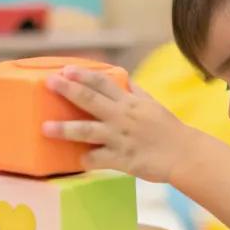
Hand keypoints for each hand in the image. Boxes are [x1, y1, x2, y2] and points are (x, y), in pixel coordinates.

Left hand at [42, 66, 190, 181]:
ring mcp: (120, 138)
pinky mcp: (122, 159)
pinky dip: (85, 160)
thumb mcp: (152, 104)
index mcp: (129, 102)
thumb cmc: (169, 129)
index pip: (103, 82)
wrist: (185, 154)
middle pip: (90, 100)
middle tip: (49, 83)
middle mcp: (122, 117)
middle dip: (68, 90)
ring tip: (45, 128)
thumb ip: (135, 92)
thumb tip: (123, 79)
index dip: (83, 75)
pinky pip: (98, 159)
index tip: (65, 70)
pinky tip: (75, 160)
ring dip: (65, 129)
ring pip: (88, 131)